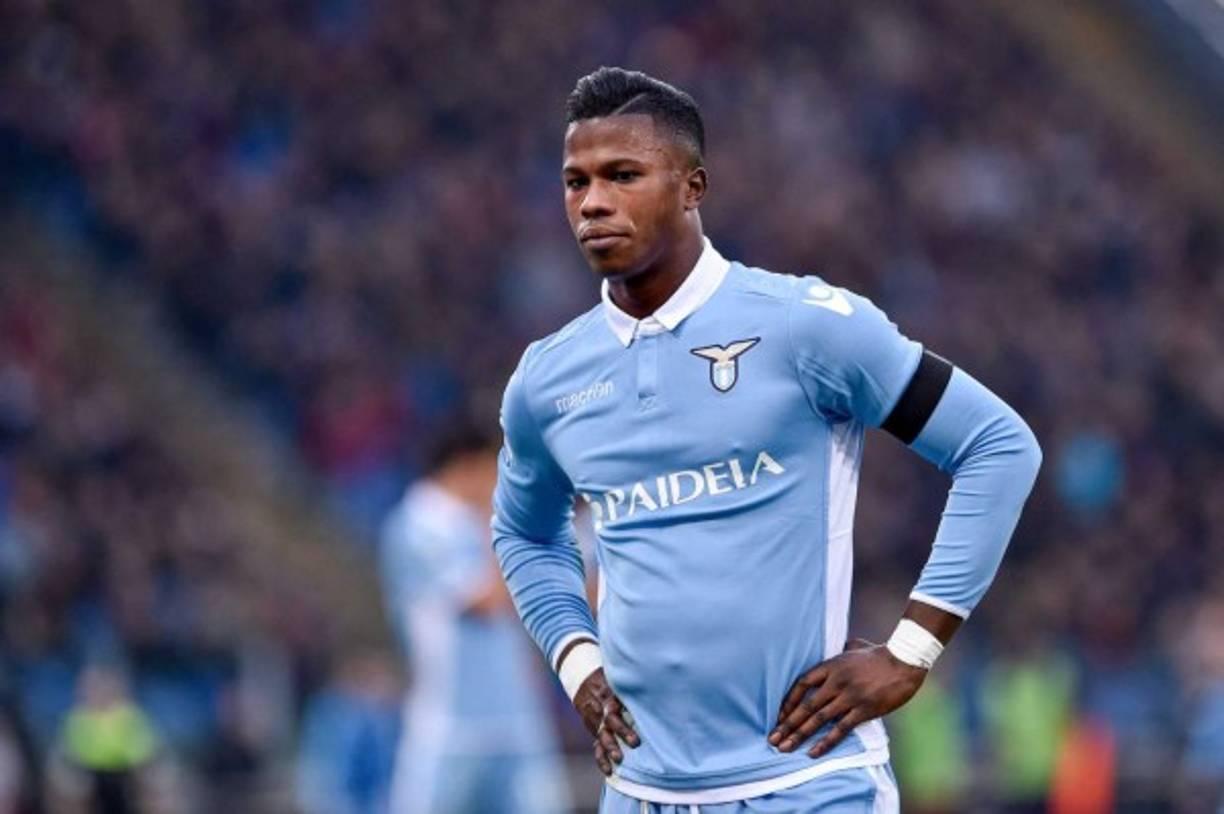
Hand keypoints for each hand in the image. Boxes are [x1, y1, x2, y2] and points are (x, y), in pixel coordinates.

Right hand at [572, 667, 639, 775]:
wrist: (581, 678)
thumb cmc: (608, 678)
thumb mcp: (615, 677)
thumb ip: (629, 684)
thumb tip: (654, 685)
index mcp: (608, 693)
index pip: (614, 704)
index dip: (624, 713)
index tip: (635, 720)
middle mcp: (600, 707)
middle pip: (609, 720)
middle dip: (621, 732)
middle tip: (635, 743)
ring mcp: (595, 720)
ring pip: (601, 735)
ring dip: (610, 748)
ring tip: (619, 759)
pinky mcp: (592, 729)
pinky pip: (596, 745)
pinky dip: (601, 758)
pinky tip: (609, 770)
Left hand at [768, 638, 925, 757]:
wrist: (904, 660)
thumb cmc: (879, 653)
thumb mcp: (853, 646)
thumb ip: (839, 649)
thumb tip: (834, 644)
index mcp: (831, 666)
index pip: (801, 684)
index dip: (788, 701)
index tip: (779, 715)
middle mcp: (836, 682)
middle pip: (806, 706)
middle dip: (787, 724)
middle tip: (772, 739)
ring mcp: (849, 696)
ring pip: (818, 719)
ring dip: (799, 735)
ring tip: (784, 748)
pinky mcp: (864, 710)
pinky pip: (840, 729)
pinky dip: (825, 742)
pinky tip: (812, 753)